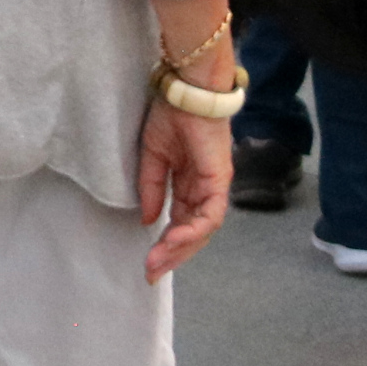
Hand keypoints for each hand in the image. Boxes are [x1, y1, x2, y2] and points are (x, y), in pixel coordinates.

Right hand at [137, 98, 230, 282]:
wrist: (188, 91)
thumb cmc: (171, 114)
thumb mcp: (152, 156)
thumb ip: (151, 188)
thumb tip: (149, 220)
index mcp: (190, 184)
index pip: (180, 222)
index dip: (165, 244)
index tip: (147, 263)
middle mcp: (205, 189)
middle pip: (192, 233)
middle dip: (172, 255)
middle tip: (151, 273)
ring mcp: (214, 186)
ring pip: (202, 229)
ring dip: (180, 248)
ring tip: (158, 260)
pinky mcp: (219, 181)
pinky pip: (210, 214)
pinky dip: (193, 229)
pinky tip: (172, 238)